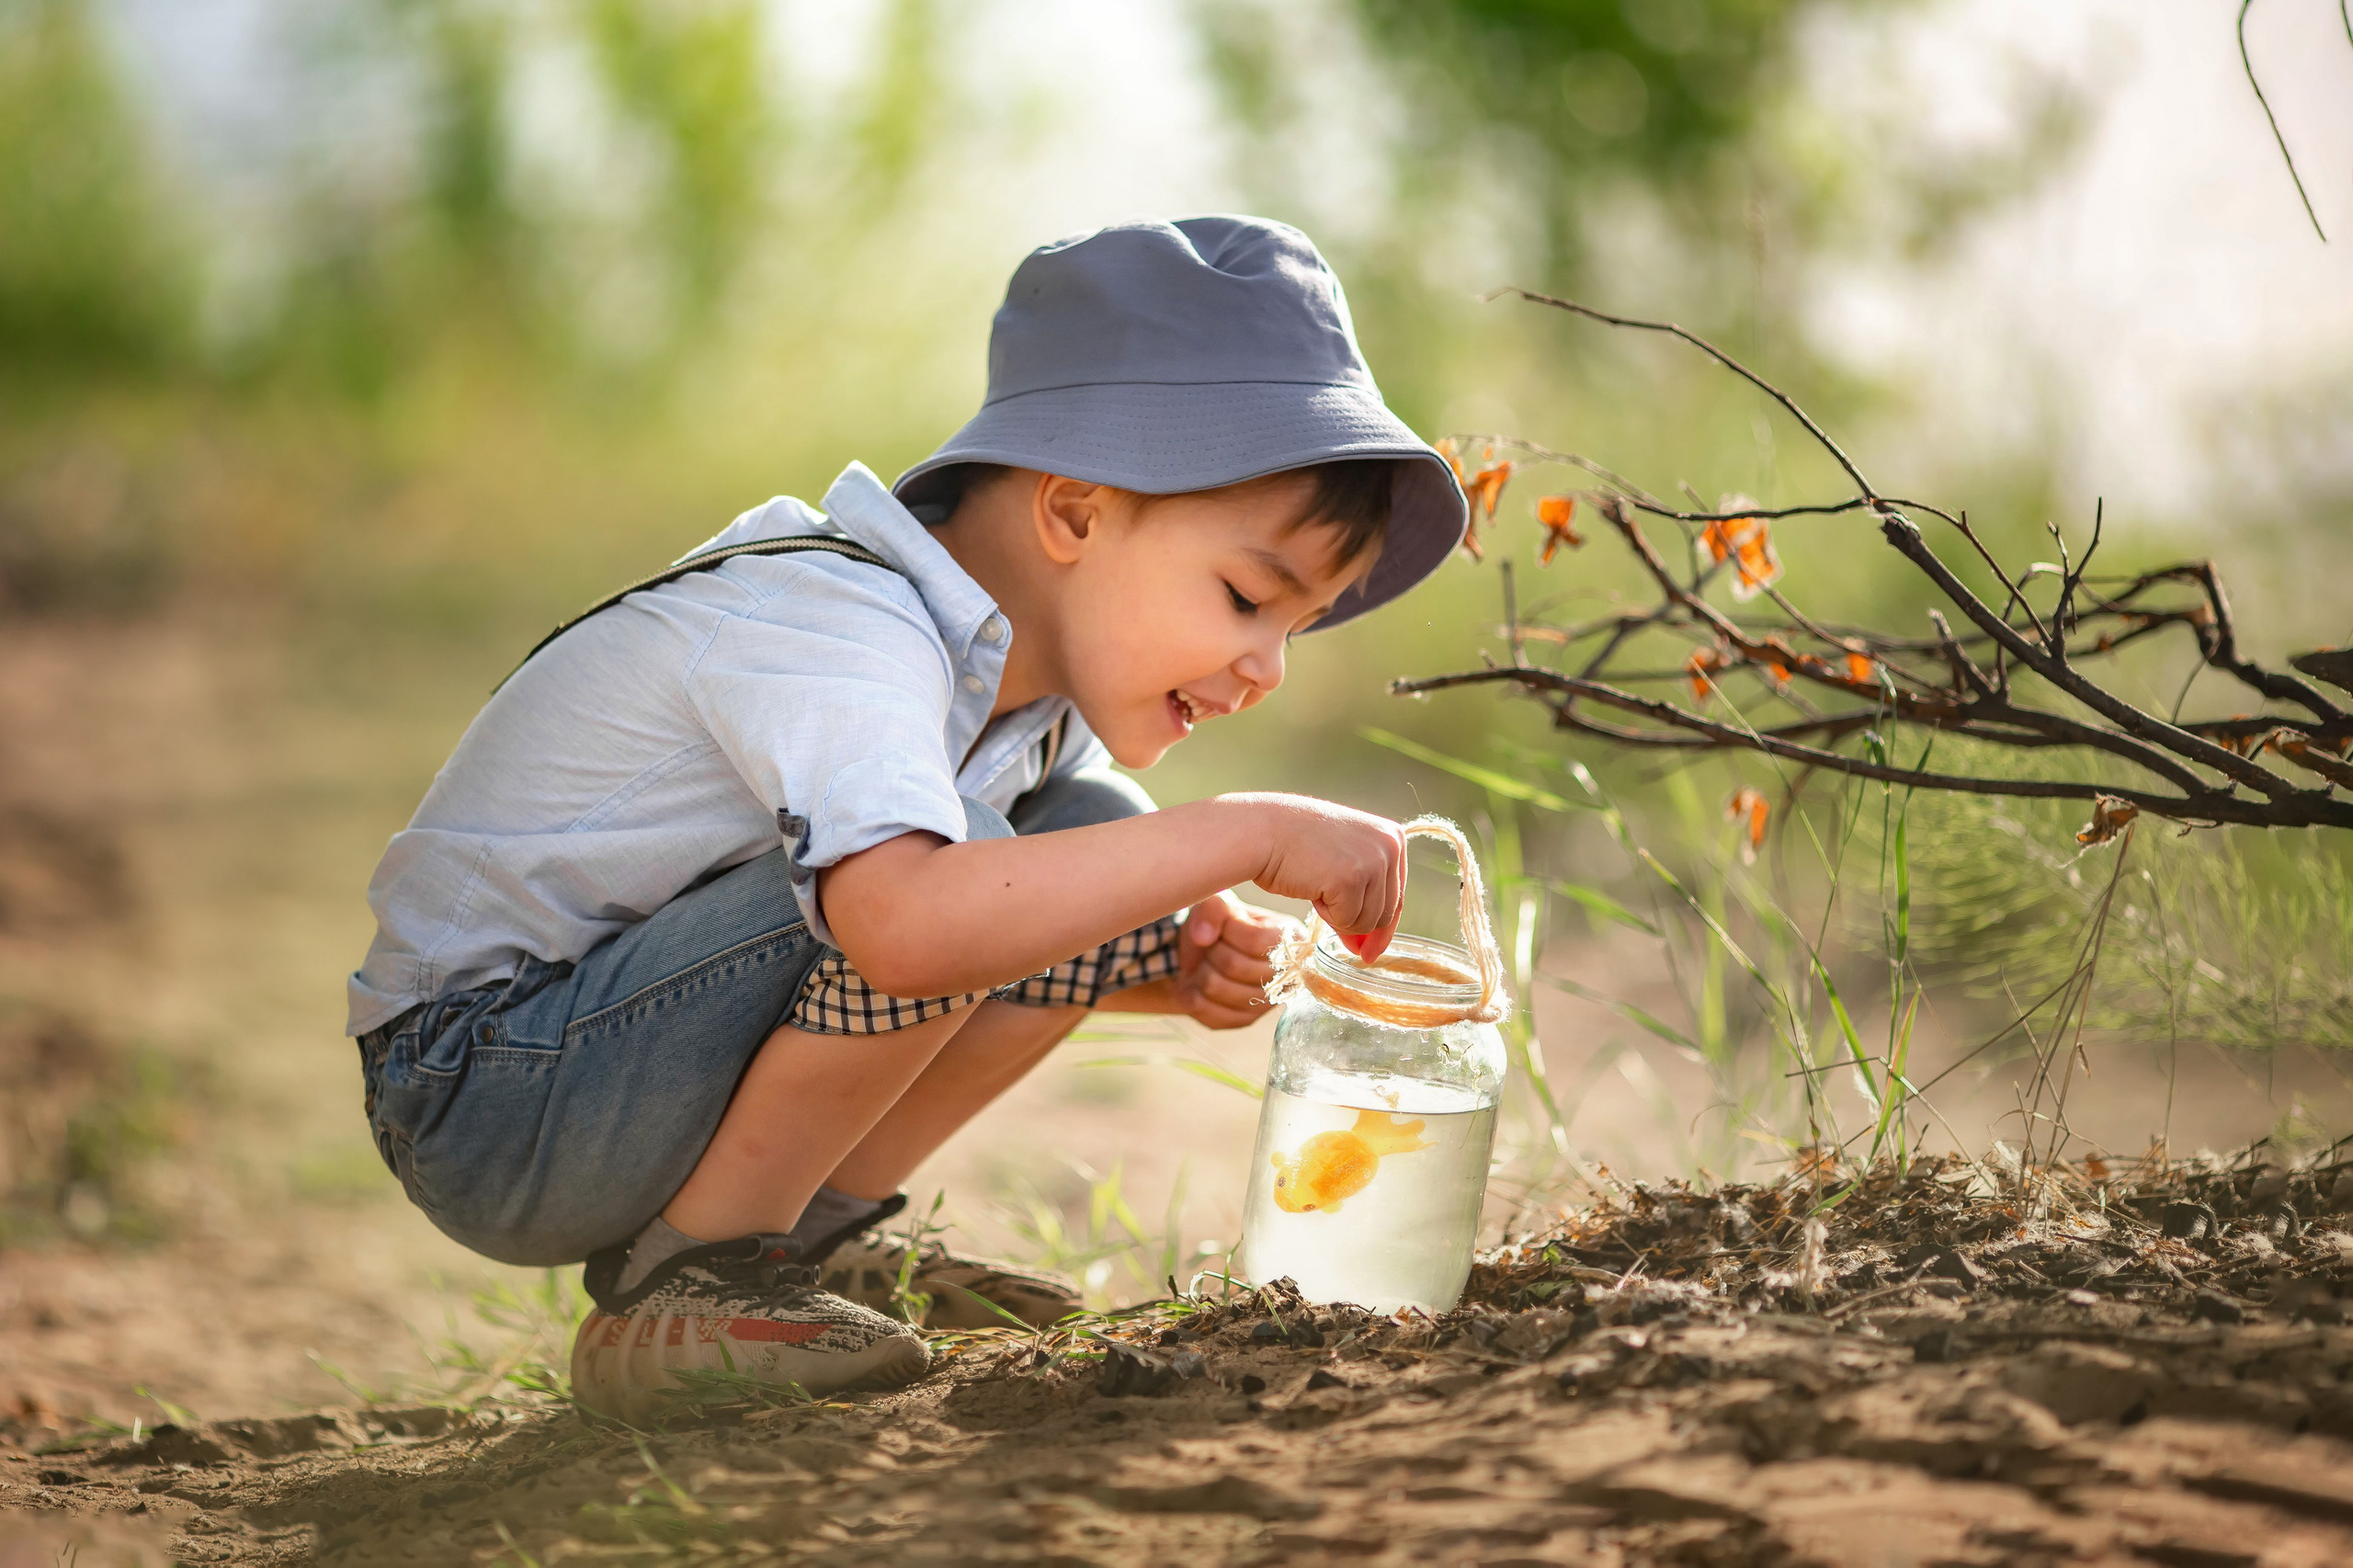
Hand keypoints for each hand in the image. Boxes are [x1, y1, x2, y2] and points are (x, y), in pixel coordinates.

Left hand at [1169, 891, 1295, 1029]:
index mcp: (1290, 939)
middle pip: (1235, 966)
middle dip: (1211, 950)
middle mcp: (1286, 976)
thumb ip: (1213, 908)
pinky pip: (1203, 1008)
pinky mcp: (1242, 1021)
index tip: (1222, 925)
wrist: (1205, 954)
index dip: (1228, 930)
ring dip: (1200, 969)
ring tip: (1207, 962)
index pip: (1257, 941)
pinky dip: (1191, 991)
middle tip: (1211, 945)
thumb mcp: (1217, 903)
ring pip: (1216, 987)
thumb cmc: (1220, 924)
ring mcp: (1265, 1004)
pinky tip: (1201, 981)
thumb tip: (1202, 937)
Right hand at [1231, 794, 1403, 962]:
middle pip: (1387, 914)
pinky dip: (1327, 915)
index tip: (1370, 952)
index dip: (1382, 929)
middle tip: (1325, 906)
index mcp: (1393, 837)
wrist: (1263, 831)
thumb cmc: (1295, 846)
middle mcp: (1390, 846)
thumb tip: (1368, 949)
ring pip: (1369, 922)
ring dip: (1339, 917)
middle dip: (1356, 923)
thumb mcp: (1342, 862)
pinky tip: (1311, 887)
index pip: (1398, 897)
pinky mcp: (1352, 878)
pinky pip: (1348, 922)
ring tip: (1316, 885)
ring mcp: (1373, 861)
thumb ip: (1363, 897)